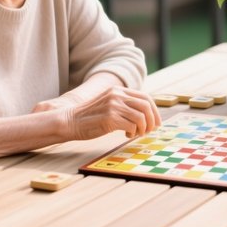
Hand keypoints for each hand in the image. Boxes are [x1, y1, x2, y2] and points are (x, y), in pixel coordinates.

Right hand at [36, 86, 161, 139]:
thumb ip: (123, 104)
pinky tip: (126, 135)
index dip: (154, 111)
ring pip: (141, 117)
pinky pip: (131, 126)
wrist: (70, 120)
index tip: (156, 122)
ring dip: (142, 128)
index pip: (145, 97)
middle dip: (152, 121)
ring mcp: (113, 106)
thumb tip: (145, 115)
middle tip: (149, 131)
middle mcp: (117, 95)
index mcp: (118, 90)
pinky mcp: (110, 118)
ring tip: (136, 134)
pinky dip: (133, 133)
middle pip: (146, 106)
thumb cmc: (90, 117)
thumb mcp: (108, 103)